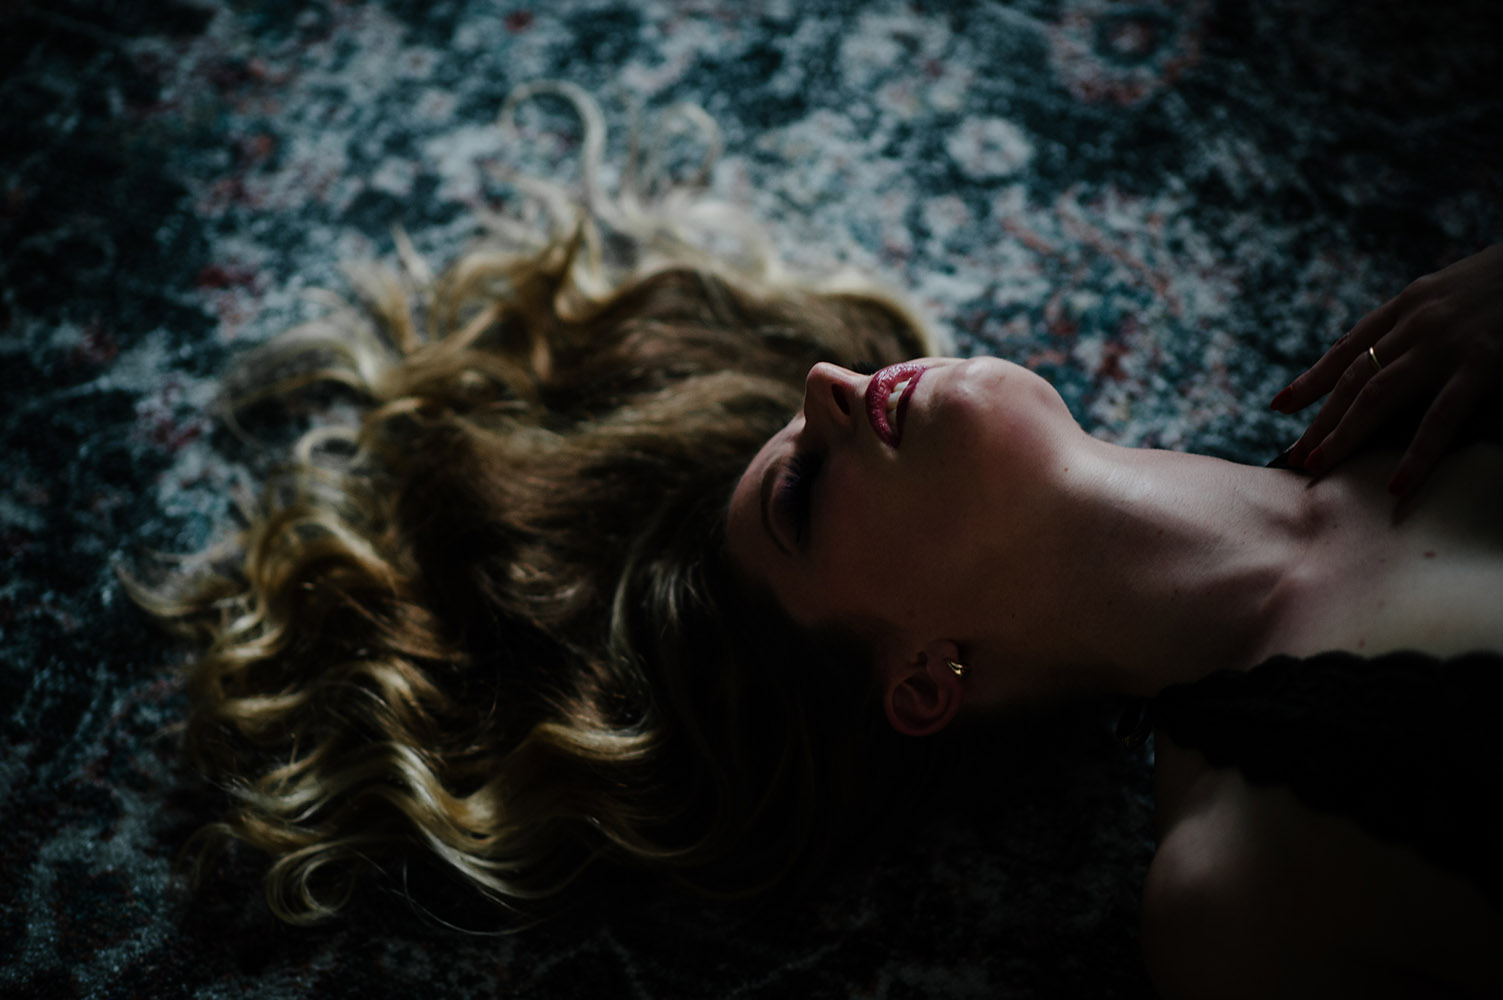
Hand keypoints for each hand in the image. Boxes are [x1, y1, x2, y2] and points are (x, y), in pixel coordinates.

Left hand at [1270, 244, 1502, 494]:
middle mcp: (1416, 321)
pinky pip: (1441, 417)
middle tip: (1291, 455)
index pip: (1348, 347)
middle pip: (1353, 377)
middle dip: (1318, 418)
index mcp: (1409, 302)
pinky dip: (1417, 454)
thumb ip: (1425, 321)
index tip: (1280, 405)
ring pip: (1378, 395)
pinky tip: (1398, 485)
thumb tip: (1398, 354)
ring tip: (1319, 466)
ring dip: (1344, 433)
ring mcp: (1446, 343)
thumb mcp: (1458, 290)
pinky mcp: (1483, 364)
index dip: (1312, 379)